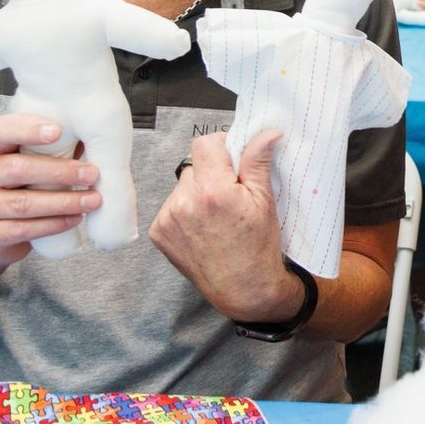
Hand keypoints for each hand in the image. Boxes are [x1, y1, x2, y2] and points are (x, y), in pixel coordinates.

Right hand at [0, 113, 101, 267]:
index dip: (27, 129)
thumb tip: (96, 137)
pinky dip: (52, 225)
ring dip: (62, 202)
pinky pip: (21, 229)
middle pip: (15, 169)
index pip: (0, 131)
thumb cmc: (18, 191)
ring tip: (93, 200)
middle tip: (92, 174)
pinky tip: (74, 219)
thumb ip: (55, 151)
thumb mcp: (29, 166)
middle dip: (59, 171)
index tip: (58, 131)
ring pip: (21, 203)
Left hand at [150, 130, 300, 322]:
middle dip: (212, 174)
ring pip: (182, 186)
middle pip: (194, 165)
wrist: (243, 289)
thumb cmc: (258, 248)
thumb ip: (258, 162)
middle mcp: (185, 203)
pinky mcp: (159, 233)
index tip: (232, 161)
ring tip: (216, 216)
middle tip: (230, 195)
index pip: (205, 143)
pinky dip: (185, 212)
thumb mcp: (265, 200)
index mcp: (213, 191)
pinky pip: (172, 207)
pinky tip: (203, 228)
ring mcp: (168, 219)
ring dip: (197, 193)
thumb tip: (265, 133)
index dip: (222, 147)